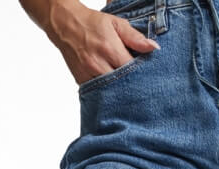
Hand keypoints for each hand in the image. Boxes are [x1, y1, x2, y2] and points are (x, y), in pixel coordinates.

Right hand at [44, 0, 159, 85]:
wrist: (65, 25)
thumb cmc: (92, 24)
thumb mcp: (115, 24)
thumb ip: (134, 37)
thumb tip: (153, 48)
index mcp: (110, 49)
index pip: (133, 69)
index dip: (143, 73)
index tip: (149, 74)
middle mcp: (99, 65)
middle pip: (124, 84)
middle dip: (133, 85)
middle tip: (142, 86)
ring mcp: (89, 75)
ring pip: (112, 92)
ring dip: (122, 91)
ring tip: (129, 89)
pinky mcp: (83, 82)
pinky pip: (100, 93)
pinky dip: (109, 93)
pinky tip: (115, 90)